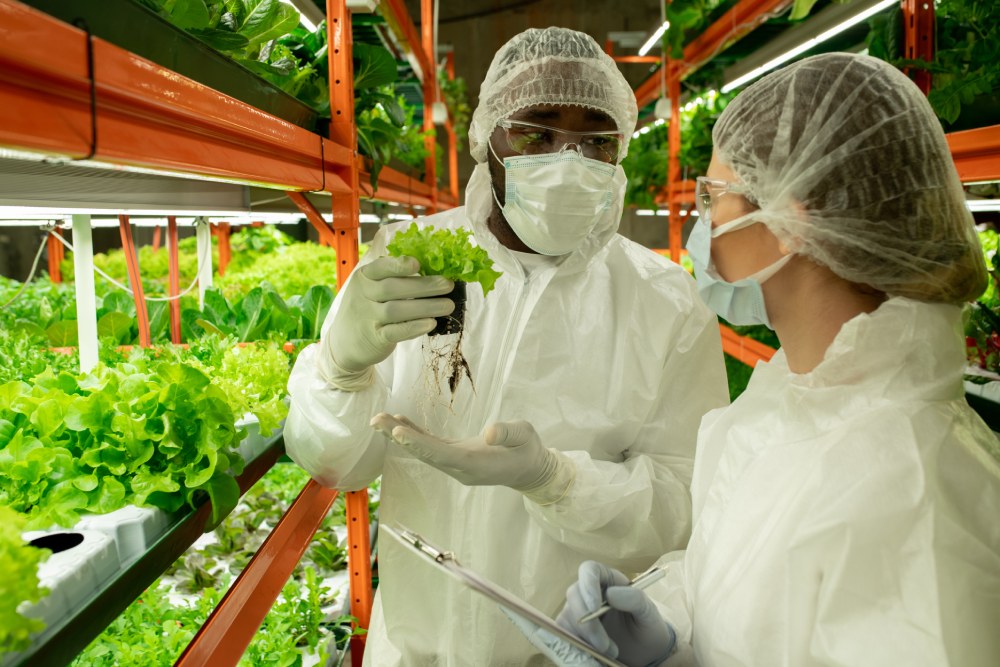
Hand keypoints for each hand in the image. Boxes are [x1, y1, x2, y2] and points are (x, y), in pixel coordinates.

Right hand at [324, 256, 453, 385]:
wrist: (344, 342)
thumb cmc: (367, 309)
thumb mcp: (370, 288)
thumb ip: (392, 278)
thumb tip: (431, 269)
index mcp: (364, 277)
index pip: (380, 267)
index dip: (398, 265)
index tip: (418, 264)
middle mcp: (363, 295)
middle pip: (393, 288)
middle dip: (424, 286)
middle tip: (447, 285)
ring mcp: (368, 317)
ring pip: (397, 310)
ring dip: (426, 307)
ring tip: (448, 305)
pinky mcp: (375, 338)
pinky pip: (396, 331)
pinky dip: (414, 327)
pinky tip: (431, 323)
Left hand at [370, 413, 568, 494]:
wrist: (529, 469)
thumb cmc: (528, 450)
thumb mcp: (525, 436)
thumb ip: (508, 434)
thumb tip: (490, 432)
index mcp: (475, 463)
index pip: (441, 454)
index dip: (418, 443)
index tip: (398, 432)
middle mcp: (459, 467)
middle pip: (425, 453)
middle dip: (400, 437)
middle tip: (375, 421)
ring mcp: (455, 464)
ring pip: (423, 451)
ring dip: (401, 436)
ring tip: (378, 420)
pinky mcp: (454, 457)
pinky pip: (430, 447)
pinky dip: (414, 435)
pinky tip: (398, 424)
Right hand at [557, 561, 675, 666]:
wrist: (644, 653)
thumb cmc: (647, 627)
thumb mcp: (649, 613)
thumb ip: (635, 599)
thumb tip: (610, 593)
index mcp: (608, 580)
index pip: (589, 570)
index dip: (587, 584)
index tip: (594, 607)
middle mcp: (589, 591)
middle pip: (574, 595)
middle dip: (588, 623)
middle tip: (605, 645)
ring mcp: (578, 610)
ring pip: (567, 616)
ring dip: (586, 638)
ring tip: (611, 651)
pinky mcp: (571, 628)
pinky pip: (563, 633)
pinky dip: (578, 645)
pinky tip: (595, 653)